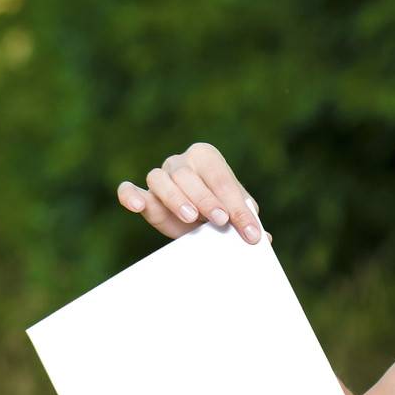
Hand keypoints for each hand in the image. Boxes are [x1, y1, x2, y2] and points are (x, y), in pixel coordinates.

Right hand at [116, 141, 270, 244]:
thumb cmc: (221, 211)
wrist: (200, 221)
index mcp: (207, 157)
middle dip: (207, 199)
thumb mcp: (237, 214)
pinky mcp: (144, 196)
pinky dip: (130, 195)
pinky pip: (129, 189)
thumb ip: (248, 221)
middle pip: (189, 176)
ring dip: (176, 198)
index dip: (236, 204)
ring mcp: (160, 177)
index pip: (221, 177)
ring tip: (192, 218)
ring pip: (160, 179)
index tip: (250, 231)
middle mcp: (181, 162)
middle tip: (221, 220)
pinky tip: (138, 205)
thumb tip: (266, 237)